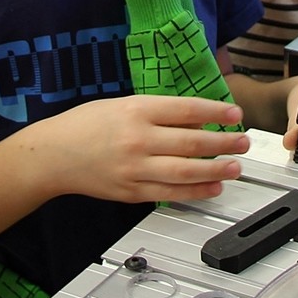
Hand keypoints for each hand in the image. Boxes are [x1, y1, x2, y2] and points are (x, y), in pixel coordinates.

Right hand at [25, 95, 248, 203]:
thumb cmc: (86, 125)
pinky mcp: (131, 192)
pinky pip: (170, 193)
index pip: (187, 109)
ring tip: (236, 166)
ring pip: (186, 171)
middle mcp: (138, 139)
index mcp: (137, 110)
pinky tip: (214, 188)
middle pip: (192, 141)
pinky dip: (196, 192)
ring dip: (216, 170)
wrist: (52, 155)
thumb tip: (199, 120)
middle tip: (244, 142)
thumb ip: (160, 113)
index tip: (237, 114)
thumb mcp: (123, 105)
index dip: (217, 111)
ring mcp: (134, 168)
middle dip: (224, 142)